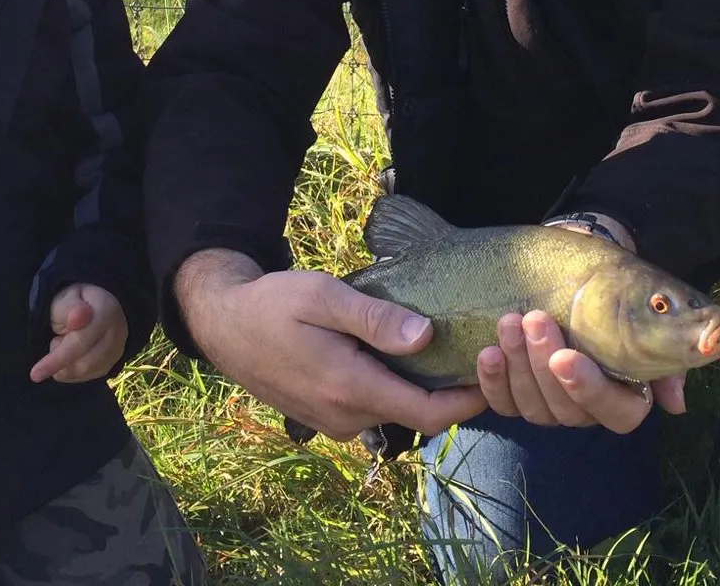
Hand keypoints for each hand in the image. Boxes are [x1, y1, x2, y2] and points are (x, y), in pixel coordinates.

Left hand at [30, 284, 127, 383]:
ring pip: (83, 373)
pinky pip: (85, 377)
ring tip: (63, 342)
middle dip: (58, 360)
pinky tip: (69, 353)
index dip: (57, 358)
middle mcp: (118, 333)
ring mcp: (117, 351)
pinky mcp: (111, 364)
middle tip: (55, 340)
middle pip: (83, 364)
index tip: (35, 374)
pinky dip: (70, 369)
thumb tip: (78, 317)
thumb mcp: (66, 297)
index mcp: (106, 312)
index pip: (80, 342)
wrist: (95, 305)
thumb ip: (70, 307)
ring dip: (64, 364)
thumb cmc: (75, 302)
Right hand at [176, 251, 486, 441]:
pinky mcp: (325, 415)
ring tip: (445, 347)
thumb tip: (426, 335)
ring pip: (394, 410)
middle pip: (416, 414)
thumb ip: (374, 319)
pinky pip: (373, 407)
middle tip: (476, 350)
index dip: (467, 401)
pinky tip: (401, 354)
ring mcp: (334, 421)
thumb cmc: (273, 303)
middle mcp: (346, 417)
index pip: (427, 413)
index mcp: (350, 388)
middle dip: (450, 391)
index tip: (496, 374)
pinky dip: (395, 386)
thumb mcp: (324, 297)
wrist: (223, 323)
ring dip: (421, 387)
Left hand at [476, 214, 685, 430]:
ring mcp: (551, 406)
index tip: (565, 357)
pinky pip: (503, 403)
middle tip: (533, 319)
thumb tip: (674, 402)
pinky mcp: (518, 397)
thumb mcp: (649, 318)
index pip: (615, 412)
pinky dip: (492, 381)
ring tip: (508, 323)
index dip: (588, 389)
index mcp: (626, 397)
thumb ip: (667, 356)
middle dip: (542, 364)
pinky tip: (488, 352)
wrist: (583, 277)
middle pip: (565, 408)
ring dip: (517, 365)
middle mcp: (587, 409)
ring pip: (533, 406)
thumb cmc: (619, 298)